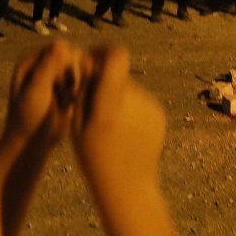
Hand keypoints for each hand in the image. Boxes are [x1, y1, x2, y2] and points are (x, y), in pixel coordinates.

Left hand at [7, 41, 83, 145]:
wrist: (33, 143)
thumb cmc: (29, 118)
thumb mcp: (36, 91)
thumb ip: (47, 67)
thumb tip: (61, 42)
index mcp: (30, 61)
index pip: (58, 47)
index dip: (67, 62)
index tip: (65, 82)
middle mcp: (42, 64)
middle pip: (71, 56)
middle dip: (74, 73)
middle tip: (67, 92)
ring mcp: (54, 76)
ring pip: (79, 68)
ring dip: (78, 83)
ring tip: (68, 99)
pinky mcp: (65, 87)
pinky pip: (81, 80)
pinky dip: (80, 90)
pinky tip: (72, 102)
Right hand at [72, 46, 165, 180]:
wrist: (129, 184)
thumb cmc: (94, 155)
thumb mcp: (77, 124)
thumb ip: (84, 89)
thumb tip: (88, 60)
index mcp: (110, 103)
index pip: (117, 56)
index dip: (103, 52)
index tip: (91, 60)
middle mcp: (134, 99)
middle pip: (120, 74)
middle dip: (106, 81)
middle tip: (94, 103)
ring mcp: (150, 106)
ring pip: (130, 87)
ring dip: (118, 96)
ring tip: (111, 123)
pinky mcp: (159, 112)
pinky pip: (141, 100)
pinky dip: (131, 107)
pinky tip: (125, 129)